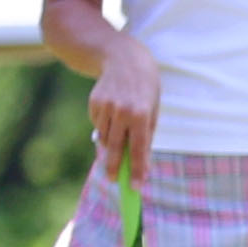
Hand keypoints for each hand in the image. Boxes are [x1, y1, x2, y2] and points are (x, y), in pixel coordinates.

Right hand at [86, 35, 159, 177]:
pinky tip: (112, 113)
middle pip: (116, 147)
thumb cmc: (146, 89)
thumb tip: (137, 160)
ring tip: (118, 135)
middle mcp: (123, 111)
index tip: (137, 186)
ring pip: (105, 137)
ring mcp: (106, 107)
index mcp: (142, 114)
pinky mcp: (93, 103)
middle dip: (115, 167)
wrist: (125, 60)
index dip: (138, 168)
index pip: (140, 148)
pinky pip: (98, 124)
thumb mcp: (154, 109)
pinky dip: (104, 126)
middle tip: (115, 181)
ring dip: (110, 144)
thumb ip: (145, 133)